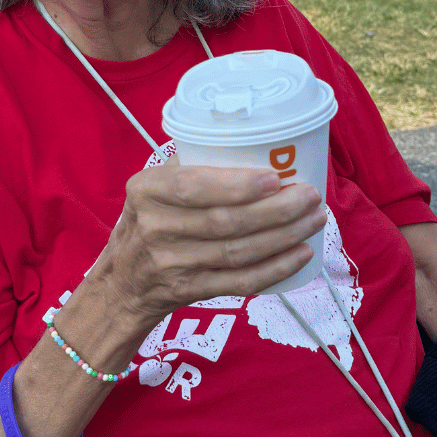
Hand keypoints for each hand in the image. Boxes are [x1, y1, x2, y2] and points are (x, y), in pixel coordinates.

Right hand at [90, 161, 325, 325]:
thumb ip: (191, 166)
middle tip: (310, 196)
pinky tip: (300, 253)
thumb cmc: (149, 219)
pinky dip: (275, 269)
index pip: (193, 187)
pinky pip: (240, 281)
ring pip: (238, 252)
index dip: (237, 185)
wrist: (122, 282)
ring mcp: (173, 265)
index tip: (275, 178)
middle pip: (225, 222)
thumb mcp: (152, 187)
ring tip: (314, 219)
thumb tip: (255, 144)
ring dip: (284, 236)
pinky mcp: (191, 292)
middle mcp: (156, 228)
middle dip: (276, 210)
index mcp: (146, 191)